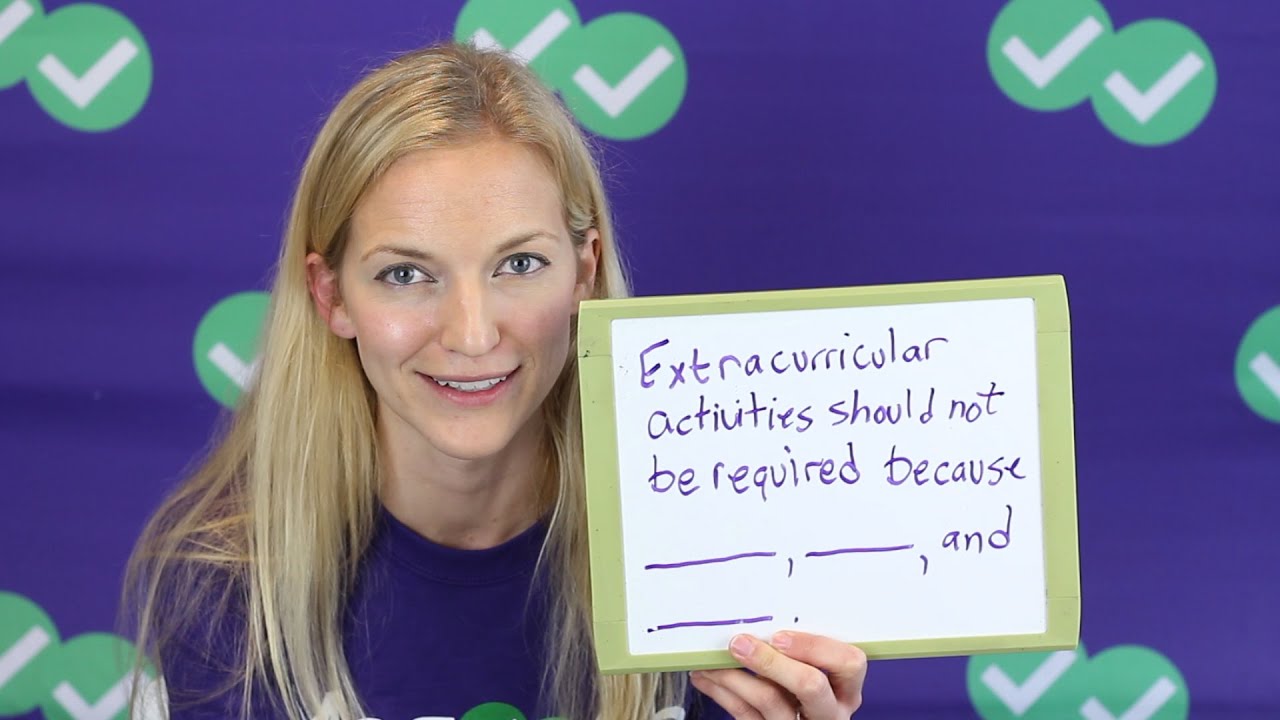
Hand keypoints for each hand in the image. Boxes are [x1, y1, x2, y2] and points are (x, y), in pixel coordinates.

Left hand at [690, 631, 865, 718]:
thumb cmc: (798, 686)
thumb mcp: (810, 669)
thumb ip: (798, 650)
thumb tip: (758, 618)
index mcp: (845, 688)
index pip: (849, 662)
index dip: (814, 647)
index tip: (780, 636)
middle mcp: (829, 711)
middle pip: (811, 685)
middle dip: (771, 661)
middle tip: (740, 644)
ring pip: (770, 700)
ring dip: (733, 675)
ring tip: (711, 661)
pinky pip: (745, 714)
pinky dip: (721, 692)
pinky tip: (706, 678)